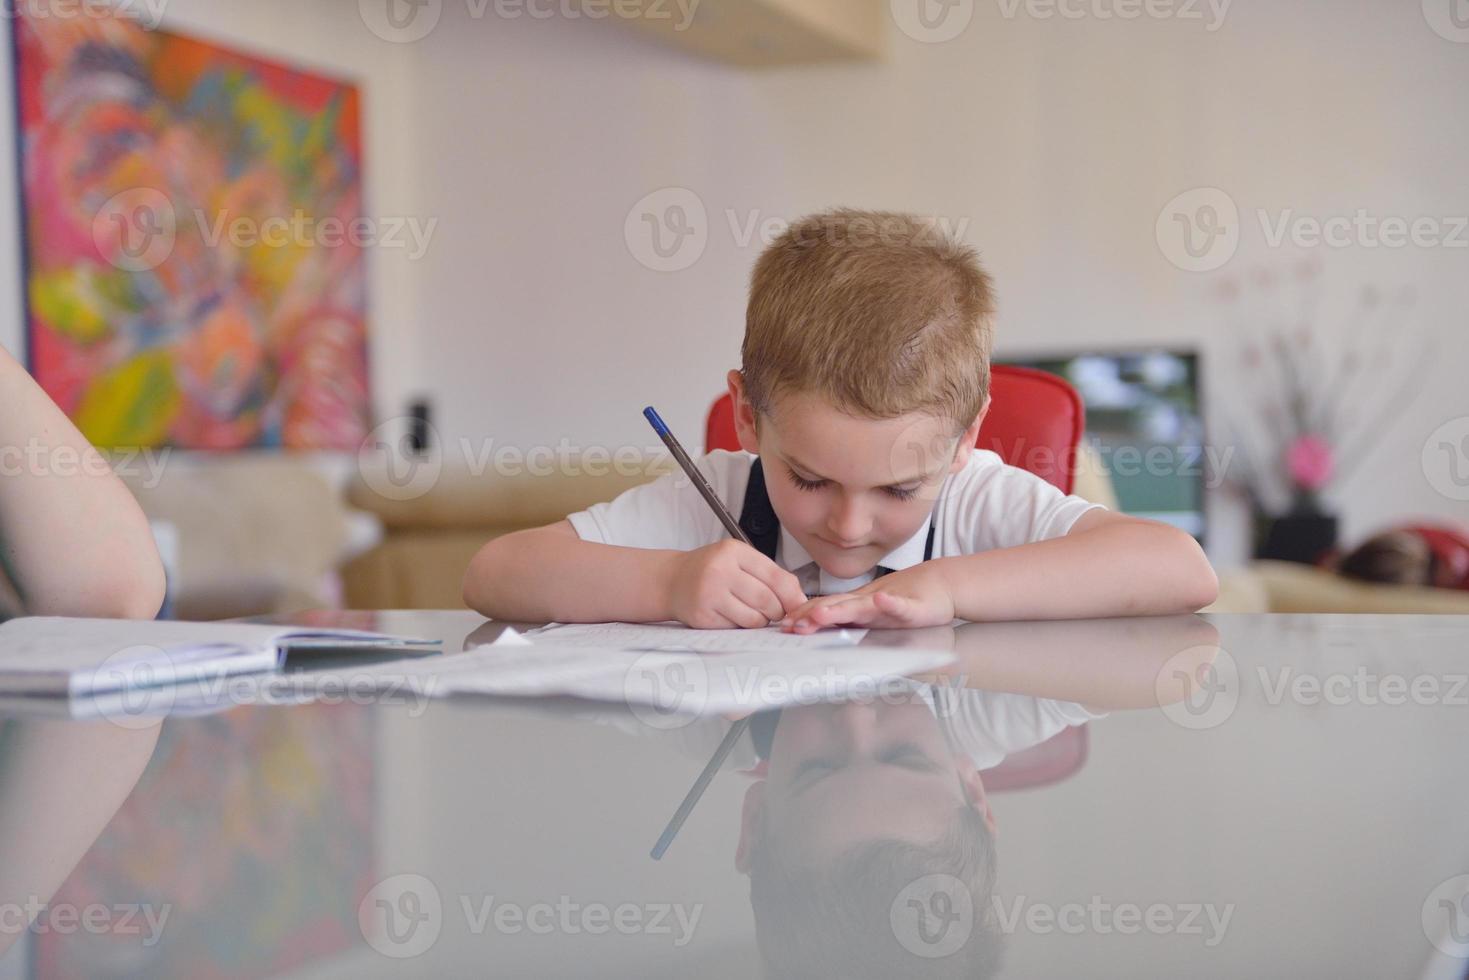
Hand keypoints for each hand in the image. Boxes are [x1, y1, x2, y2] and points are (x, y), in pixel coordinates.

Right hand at [668, 540, 807, 628]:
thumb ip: (769, 574)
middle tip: (774, 612)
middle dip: (777, 611)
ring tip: (752, 612)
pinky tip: (733, 616)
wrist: (672, 580)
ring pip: (754, 619)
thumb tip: (800, 598)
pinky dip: (741, 626)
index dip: (792, 596)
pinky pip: (736, 628)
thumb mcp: (738, 559)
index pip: (776, 577)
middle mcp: (720, 570)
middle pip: (767, 600)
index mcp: (733, 551)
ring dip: (760, 621)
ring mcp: (709, 595)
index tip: (796, 604)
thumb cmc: (710, 569)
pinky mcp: (702, 616)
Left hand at [779, 563, 955, 632]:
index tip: (782, 625)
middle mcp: (869, 603)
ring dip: (840, 610)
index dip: (804, 616)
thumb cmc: (906, 598)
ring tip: (821, 615)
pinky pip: (901, 605)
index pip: (826, 609)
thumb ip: (847, 617)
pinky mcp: (914, 606)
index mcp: (858, 606)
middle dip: (813, 616)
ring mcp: (890, 603)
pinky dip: (891, 603)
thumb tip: (816, 624)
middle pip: (836, 607)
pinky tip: (882, 600)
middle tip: (791, 625)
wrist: (942, 584)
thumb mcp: (872, 610)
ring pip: (862, 607)